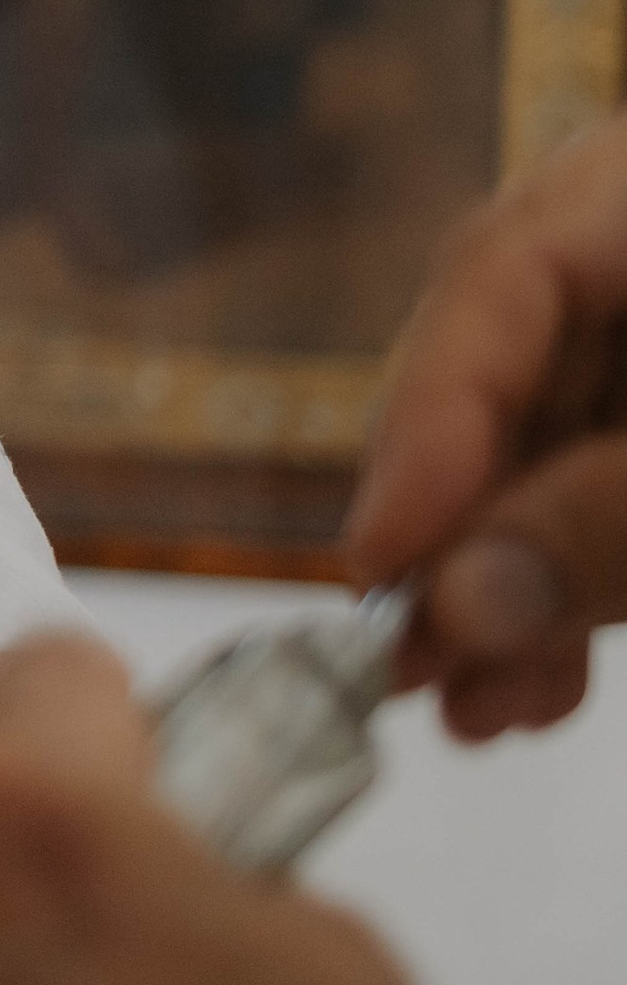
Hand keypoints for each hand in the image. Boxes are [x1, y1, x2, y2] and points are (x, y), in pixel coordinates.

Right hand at [348, 108, 626, 736]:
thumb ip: (611, 522)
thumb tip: (454, 605)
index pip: (499, 272)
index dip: (426, 421)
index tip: (381, 563)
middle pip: (509, 367)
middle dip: (463, 535)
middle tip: (415, 667)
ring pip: (552, 442)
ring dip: (510, 584)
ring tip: (482, 712)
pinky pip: (603, 473)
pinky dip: (574, 574)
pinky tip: (538, 684)